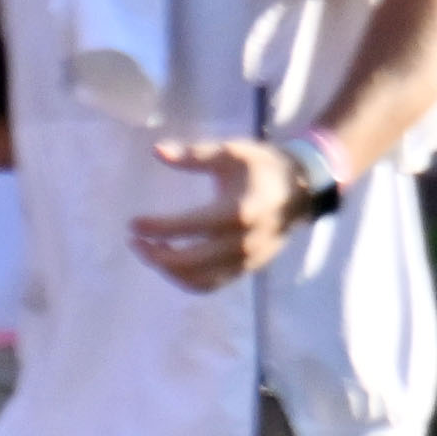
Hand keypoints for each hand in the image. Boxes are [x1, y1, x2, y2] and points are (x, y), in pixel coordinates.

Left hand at [135, 135, 326, 286]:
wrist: (303, 190)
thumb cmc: (263, 166)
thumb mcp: (231, 152)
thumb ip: (194, 155)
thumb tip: (157, 151)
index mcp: (238, 212)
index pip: (190, 227)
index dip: (158, 228)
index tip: (133, 223)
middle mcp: (243, 242)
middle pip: (190, 262)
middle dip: (156, 254)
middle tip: (135, 240)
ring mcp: (247, 260)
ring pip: (199, 279)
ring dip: (168, 270)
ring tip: (148, 250)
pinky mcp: (248, 269)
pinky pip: (212, 284)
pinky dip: (187, 279)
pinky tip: (170, 263)